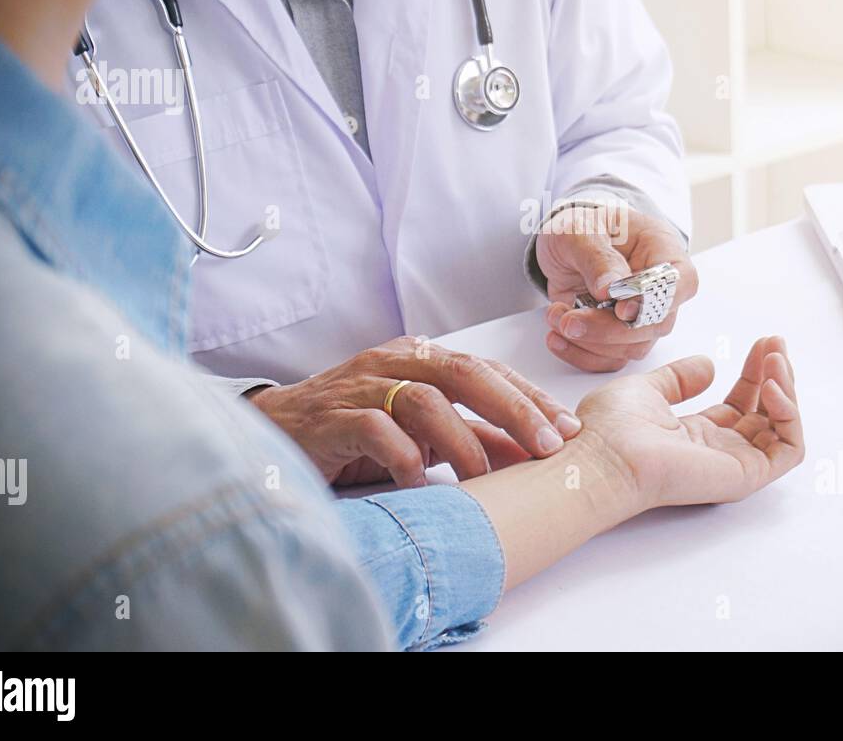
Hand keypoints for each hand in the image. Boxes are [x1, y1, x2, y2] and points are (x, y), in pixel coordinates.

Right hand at [248, 336, 580, 487]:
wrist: (273, 433)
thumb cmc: (355, 430)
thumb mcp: (421, 431)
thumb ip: (472, 436)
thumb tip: (531, 454)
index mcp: (421, 357)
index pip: (488, 369)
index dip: (531, 398)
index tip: (569, 429)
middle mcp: (395, 361)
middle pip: (466, 373)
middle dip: (515, 410)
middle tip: (548, 446)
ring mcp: (362, 385)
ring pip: (426, 400)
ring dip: (463, 442)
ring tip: (485, 479)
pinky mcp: (333, 417)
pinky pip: (378, 431)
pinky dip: (406, 460)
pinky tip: (421, 486)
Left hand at [536, 203, 697, 371]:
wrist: (562, 242)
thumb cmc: (580, 226)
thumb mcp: (580, 230)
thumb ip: (597, 257)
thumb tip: (611, 288)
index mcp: (661, 250)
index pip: (680, 282)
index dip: (655, 301)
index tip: (621, 309)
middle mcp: (658, 287)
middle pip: (656, 324)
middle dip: (609, 330)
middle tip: (569, 320)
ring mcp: (640, 314)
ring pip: (632, 347)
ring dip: (589, 341)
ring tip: (555, 316)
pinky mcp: (618, 333)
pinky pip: (609, 358)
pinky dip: (580, 353)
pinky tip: (556, 336)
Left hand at [575, 336, 803, 508]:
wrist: (605, 457)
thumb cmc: (611, 429)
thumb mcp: (647, 389)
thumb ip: (679, 379)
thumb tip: (709, 364)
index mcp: (693, 435)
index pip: (739, 403)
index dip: (753, 371)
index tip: (761, 343)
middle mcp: (716, 451)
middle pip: (764, 414)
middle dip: (775, 375)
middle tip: (776, 343)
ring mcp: (732, 465)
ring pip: (781, 430)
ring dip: (787, 390)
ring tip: (776, 361)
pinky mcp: (744, 476)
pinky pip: (788, 450)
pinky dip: (789, 415)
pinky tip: (772, 387)